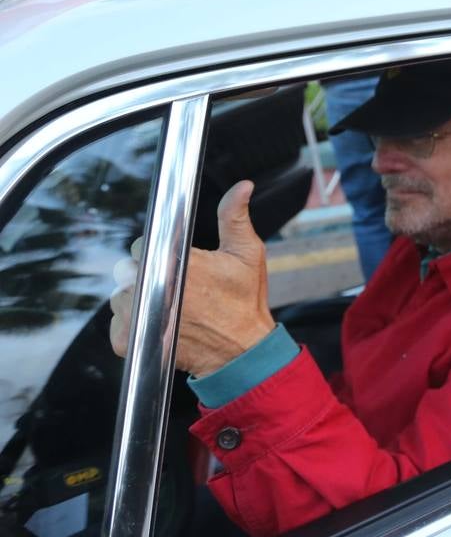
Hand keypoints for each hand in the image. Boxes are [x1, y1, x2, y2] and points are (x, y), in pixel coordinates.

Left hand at [110, 181, 274, 376]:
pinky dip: (131, 324)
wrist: (242, 349)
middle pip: (127, 270)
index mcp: (180, 263)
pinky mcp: (130, 340)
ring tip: (167, 306)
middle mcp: (155, 288)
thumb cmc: (245, 301)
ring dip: (137, 300)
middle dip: (146, 275)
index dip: (155, 251)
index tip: (173, 261)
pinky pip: (117, 323)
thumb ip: (235, 217)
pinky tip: (158, 323)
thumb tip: (243, 186)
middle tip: (175, 287)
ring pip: (120, 296)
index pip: (141, 246)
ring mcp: (139, 316)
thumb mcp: (247, 253)